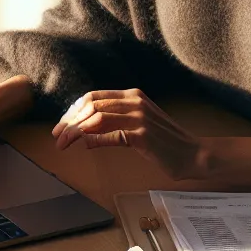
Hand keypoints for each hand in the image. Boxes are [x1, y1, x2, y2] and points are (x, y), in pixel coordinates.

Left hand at [52, 88, 206, 178]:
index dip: (73, 111)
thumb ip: (114, 123)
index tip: (61, 125)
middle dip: (69, 122)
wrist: (193, 154)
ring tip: (64, 144)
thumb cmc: (165, 142)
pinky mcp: (143, 136)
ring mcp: (139, 118)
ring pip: (96, 119)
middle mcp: (135, 102)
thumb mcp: (138, 125)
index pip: (93, 97)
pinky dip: (95, 140)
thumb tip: (86, 134)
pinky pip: (111, 135)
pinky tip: (86, 146)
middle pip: (91, 106)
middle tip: (57, 136)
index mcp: (133, 96)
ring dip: (75, 132)